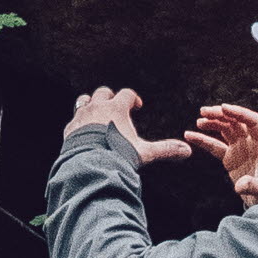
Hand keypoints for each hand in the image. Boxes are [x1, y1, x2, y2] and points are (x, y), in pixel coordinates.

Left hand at [65, 84, 201, 169]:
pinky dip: (79, 122)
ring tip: (97, 114)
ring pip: (84, 100)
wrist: (89, 165)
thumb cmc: (118, 156)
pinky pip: (73, 119)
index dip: (133, 98)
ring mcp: (82, 116)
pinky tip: (83, 131)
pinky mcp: (70, 128)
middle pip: (103, 92)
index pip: (126, 94)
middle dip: (110, 97)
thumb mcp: (143, 153)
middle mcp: (98, 107)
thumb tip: (187, 151)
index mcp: (117, 108)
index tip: (137, 107)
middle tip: (116, 108)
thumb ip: (164, 149)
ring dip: (91, 104)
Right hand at [191, 101, 257, 205]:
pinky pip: (215, 145)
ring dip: (213, 122)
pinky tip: (190, 135)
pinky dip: (203, 140)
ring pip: (226, 129)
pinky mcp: (230, 157)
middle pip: (236, 121)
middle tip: (204, 112)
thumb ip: (254, 186)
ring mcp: (241, 148)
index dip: (239, 113)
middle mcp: (253, 142)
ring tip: (199, 122)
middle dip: (221, 114)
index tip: (223, 108)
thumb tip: (240, 185)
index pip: (253, 121)